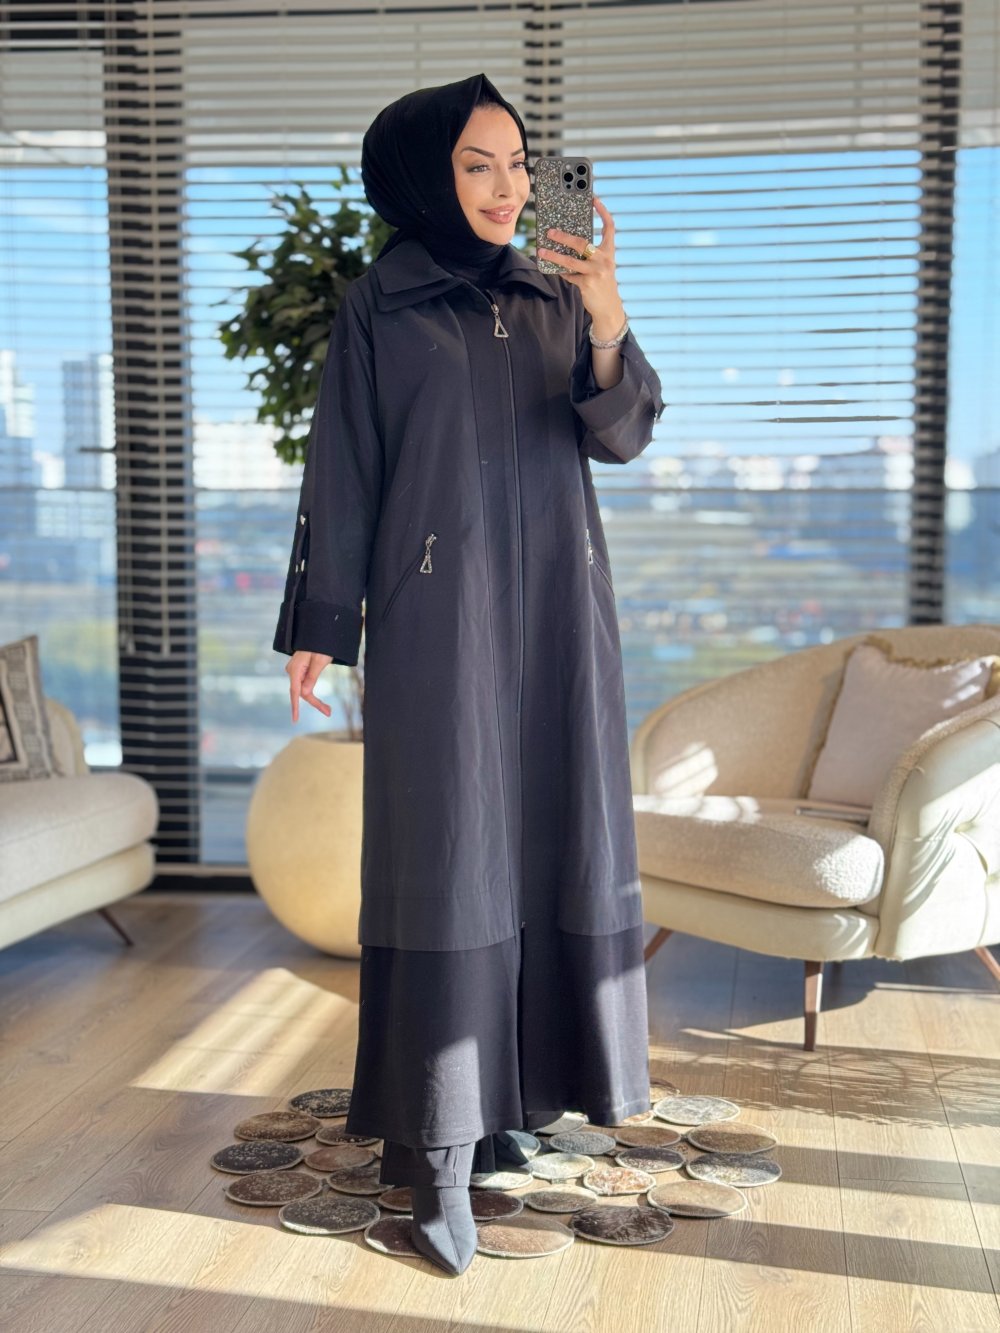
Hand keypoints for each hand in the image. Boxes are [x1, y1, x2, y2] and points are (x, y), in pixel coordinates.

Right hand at [286, 650, 332, 721]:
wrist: (319, 632)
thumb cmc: (320, 645)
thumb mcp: (320, 661)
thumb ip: (312, 677)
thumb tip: (305, 693)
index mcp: (295, 669)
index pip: (295, 692)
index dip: (295, 707)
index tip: (295, 719)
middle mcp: (292, 671)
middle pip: (301, 692)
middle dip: (315, 703)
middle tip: (329, 712)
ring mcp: (295, 670)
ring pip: (304, 690)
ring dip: (315, 700)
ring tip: (328, 710)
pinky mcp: (300, 670)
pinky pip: (305, 684)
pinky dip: (312, 693)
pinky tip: (320, 702)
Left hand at [537, 196, 625, 338]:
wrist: (609, 308)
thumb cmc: (602, 283)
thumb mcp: (601, 266)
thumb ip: (590, 255)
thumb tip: (566, 244)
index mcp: (609, 252)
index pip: (610, 228)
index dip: (603, 212)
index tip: (594, 199)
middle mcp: (604, 260)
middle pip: (582, 243)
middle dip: (564, 237)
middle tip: (550, 232)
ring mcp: (596, 272)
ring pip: (571, 261)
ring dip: (554, 256)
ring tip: (542, 250)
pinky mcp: (587, 284)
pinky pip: (569, 275)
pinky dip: (561, 272)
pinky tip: (554, 269)